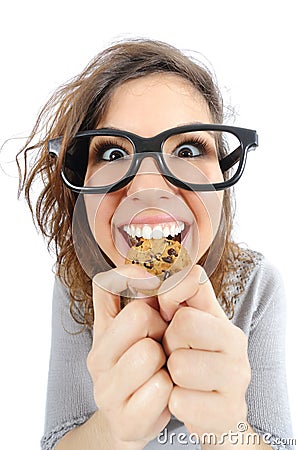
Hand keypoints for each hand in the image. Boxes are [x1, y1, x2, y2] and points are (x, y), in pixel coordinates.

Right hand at [87, 265, 172, 448]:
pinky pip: (160, 391)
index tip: (153, 288)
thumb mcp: (131, 326)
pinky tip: (162, 394)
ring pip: (150, 354)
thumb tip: (134, 265)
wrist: (134, 416)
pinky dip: (168, 391)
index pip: (115, 286)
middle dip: (160, 327)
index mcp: (101, 333)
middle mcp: (96, 359)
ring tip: (161, 370)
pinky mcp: (124, 420)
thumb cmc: (141, 363)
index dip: (142, 287)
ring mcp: (106, 392)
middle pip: (140, 316)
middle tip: (161, 343)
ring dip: (165, 362)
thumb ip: (126, 295)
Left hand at [159, 265, 250, 438]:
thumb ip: (171, 292)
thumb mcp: (180, 320)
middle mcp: (237, 345)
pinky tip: (187, 400)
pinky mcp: (231, 412)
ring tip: (182, 378)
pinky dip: (176, 403)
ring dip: (171, 376)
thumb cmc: (188, 358)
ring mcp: (238, 379)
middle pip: (182, 328)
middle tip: (175, 354)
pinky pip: (181, 403)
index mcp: (222, 319)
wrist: (207, 409)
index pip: (188, 297)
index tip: (167, 316)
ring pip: (180, 368)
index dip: (168, 304)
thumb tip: (155, 271)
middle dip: (169, 345)